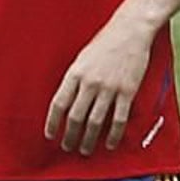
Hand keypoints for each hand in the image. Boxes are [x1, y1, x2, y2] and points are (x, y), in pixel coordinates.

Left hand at [44, 17, 155, 155]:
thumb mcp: (82, 58)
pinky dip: (113, 135)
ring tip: (84, 150)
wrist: (129, 31)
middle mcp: (90, 82)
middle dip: (69, 135)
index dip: (53, 122)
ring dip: (88, 139)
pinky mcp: (127, 91)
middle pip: (75, 116)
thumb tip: (66, 103)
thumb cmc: (104, 43)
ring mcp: (109, 88)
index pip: (59, 103)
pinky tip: (109, 144)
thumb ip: (74, 79)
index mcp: (75, 72)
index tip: (50, 135)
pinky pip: (119, 119)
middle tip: (67, 147)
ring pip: (96, 122)